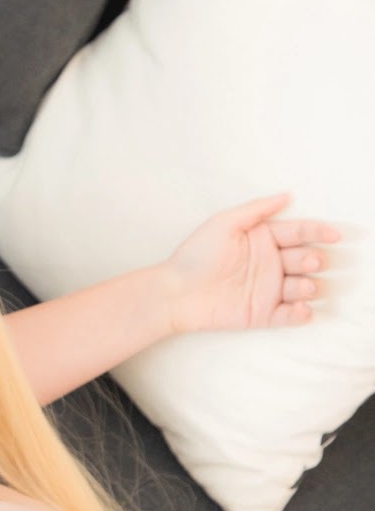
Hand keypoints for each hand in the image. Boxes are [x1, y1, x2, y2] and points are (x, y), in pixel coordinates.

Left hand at [162, 191, 341, 334]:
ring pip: (303, 288)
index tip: (334, 235)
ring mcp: (269, 289)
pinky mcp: (263, 314)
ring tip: (301, 286)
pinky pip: (290, 316)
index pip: (299, 233)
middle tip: (307, 262)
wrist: (176, 291)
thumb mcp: (224, 223)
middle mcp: (271, 263)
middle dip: (312, 260)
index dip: (318, 232)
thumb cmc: (196, 253)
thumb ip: (256, 210)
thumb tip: (287, 194)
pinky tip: (302, 308)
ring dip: (308, 287)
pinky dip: (301, 313)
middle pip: (305, 259)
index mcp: (265, 239)